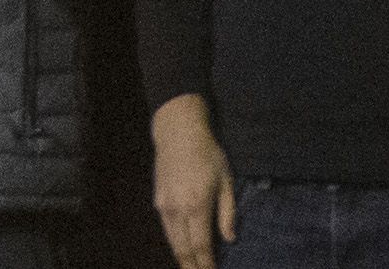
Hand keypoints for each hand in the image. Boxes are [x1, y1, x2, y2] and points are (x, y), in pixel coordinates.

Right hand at [151, 94, 234, 268]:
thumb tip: (230, 238)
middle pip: (183, 249)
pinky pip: (167, 230)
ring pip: (172, 242)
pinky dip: (175, 243)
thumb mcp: (225, 181)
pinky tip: (182, 249)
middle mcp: (178, 210)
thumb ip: (227, 212)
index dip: (206, 264)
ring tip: (191, 268)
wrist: (178, 133)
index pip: (201, 246)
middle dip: (192, 267)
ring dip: (182, 258)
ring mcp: (165, 206)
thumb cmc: (208, 154)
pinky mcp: (158, 201)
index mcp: (197, 205)